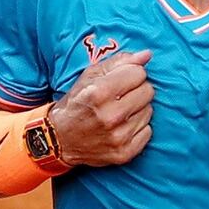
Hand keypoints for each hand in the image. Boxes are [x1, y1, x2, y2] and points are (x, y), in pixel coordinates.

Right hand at [48, 50, 154, 166]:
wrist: (60, 139)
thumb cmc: (77, 102)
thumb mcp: (90, 76)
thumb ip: (120, 62)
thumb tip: (147, 55)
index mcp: (99, 92)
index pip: (139, 73)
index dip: (131, 74)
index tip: (122, 80)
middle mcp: (110, 116)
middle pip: (148, 91)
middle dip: (137, 90)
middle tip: (121, 96)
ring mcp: (118, 137)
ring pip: (149, 111)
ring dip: (137, 109)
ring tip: (119, 111)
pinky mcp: (124, 153)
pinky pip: (148, 132)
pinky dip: (138, 128)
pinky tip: (122, 126)